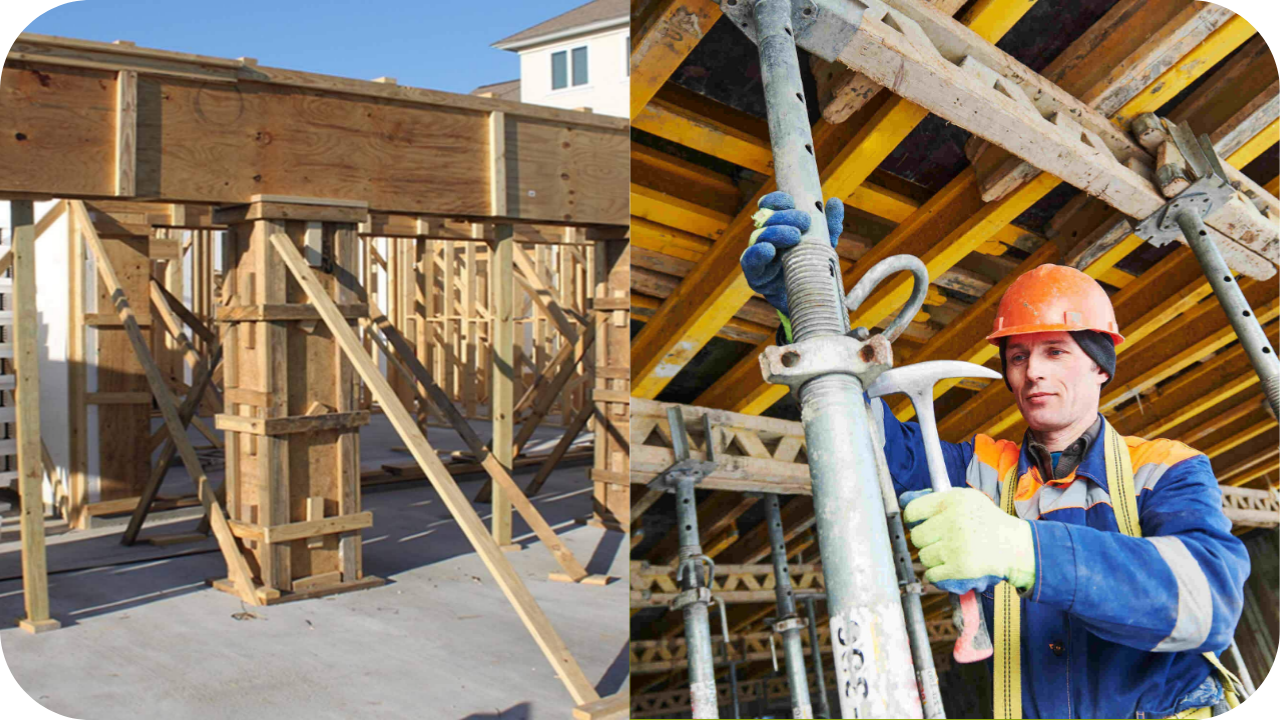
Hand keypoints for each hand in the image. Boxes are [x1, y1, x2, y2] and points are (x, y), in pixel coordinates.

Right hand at [739, 191, 843, 316]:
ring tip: (795, 236)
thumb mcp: (823, 245)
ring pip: (758, 237)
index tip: (792, 201)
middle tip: (804, 221)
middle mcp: (764, 237)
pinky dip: (758, 253)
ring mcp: (757, 255)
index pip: (771, 205)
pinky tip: (769, 250)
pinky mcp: (754, 275)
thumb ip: (829, 225)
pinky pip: (750, 261)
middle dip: (784, 217)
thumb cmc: (811, 266)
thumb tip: (835, 202)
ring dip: (775, 233)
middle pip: (766, 219)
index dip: (778, 200)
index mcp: (778, 225)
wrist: (806, 300)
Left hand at [902, 487, 1035, 594]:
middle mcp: (953, 521)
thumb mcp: (965, 499)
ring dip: (933, 558)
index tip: (919, 524)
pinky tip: (949, 566)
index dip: (913, 520)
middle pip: (916, 536)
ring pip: (923, 557)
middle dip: (925, 541)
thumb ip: (934, 498)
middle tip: (941, 541)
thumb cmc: (985, 521)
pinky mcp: (960, 567)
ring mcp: (956, 545)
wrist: (1014, 546)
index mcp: (953, 501)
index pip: (913, 512)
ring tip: (949, 553)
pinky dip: (937, 574)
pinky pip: (931, 574)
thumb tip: (903, 500)